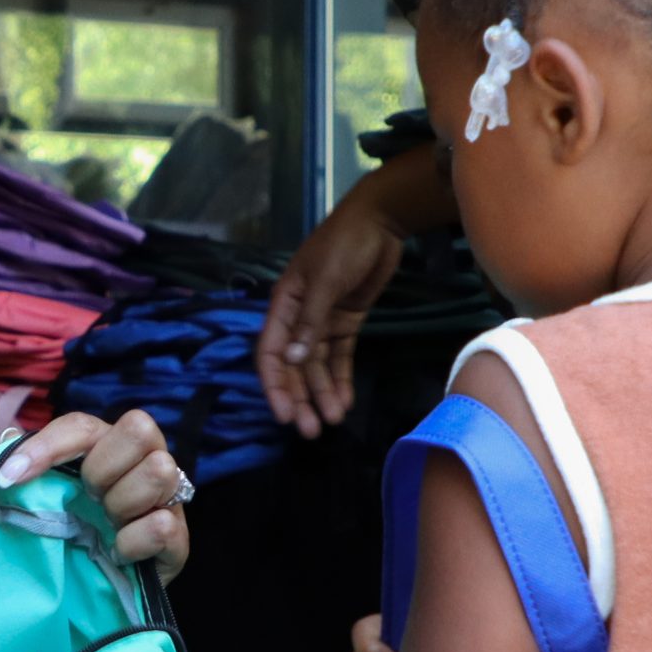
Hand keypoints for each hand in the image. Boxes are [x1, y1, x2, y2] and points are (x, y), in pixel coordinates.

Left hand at [0, 409, 191, 576]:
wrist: (95, 595)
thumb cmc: (68, 536)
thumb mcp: (38, 502)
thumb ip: (22, 474)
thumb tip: (7, 455)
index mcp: (107, 445)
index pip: (82, 426)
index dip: (48, 446)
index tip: (11, 478)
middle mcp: (143, 460)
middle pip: (139, 428)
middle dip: (102, 468)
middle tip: (88, 499)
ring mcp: (168, 496)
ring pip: (160, 470)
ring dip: (122, 504)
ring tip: (108, 526)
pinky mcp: (179, 538)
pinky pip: (163, 524)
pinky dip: (133, 542)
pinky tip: (119, 553)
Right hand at [259, 177, 409, 439]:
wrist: (381, 221)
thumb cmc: (345, 243)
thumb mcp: (326, 279)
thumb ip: (310, 320)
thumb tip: (292, 358)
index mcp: (284, 304)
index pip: (270, 352)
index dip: (274, 385)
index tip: (284, 413)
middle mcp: (298, 317)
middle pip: (293, 366)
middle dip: (300, 398)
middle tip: (311, 430)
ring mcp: (322, 321)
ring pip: (316, 366)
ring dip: (322, 394)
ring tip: (332, 421)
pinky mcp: (346, 322)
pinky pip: (339, 358)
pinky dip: (340, 379)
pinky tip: (345, 402)